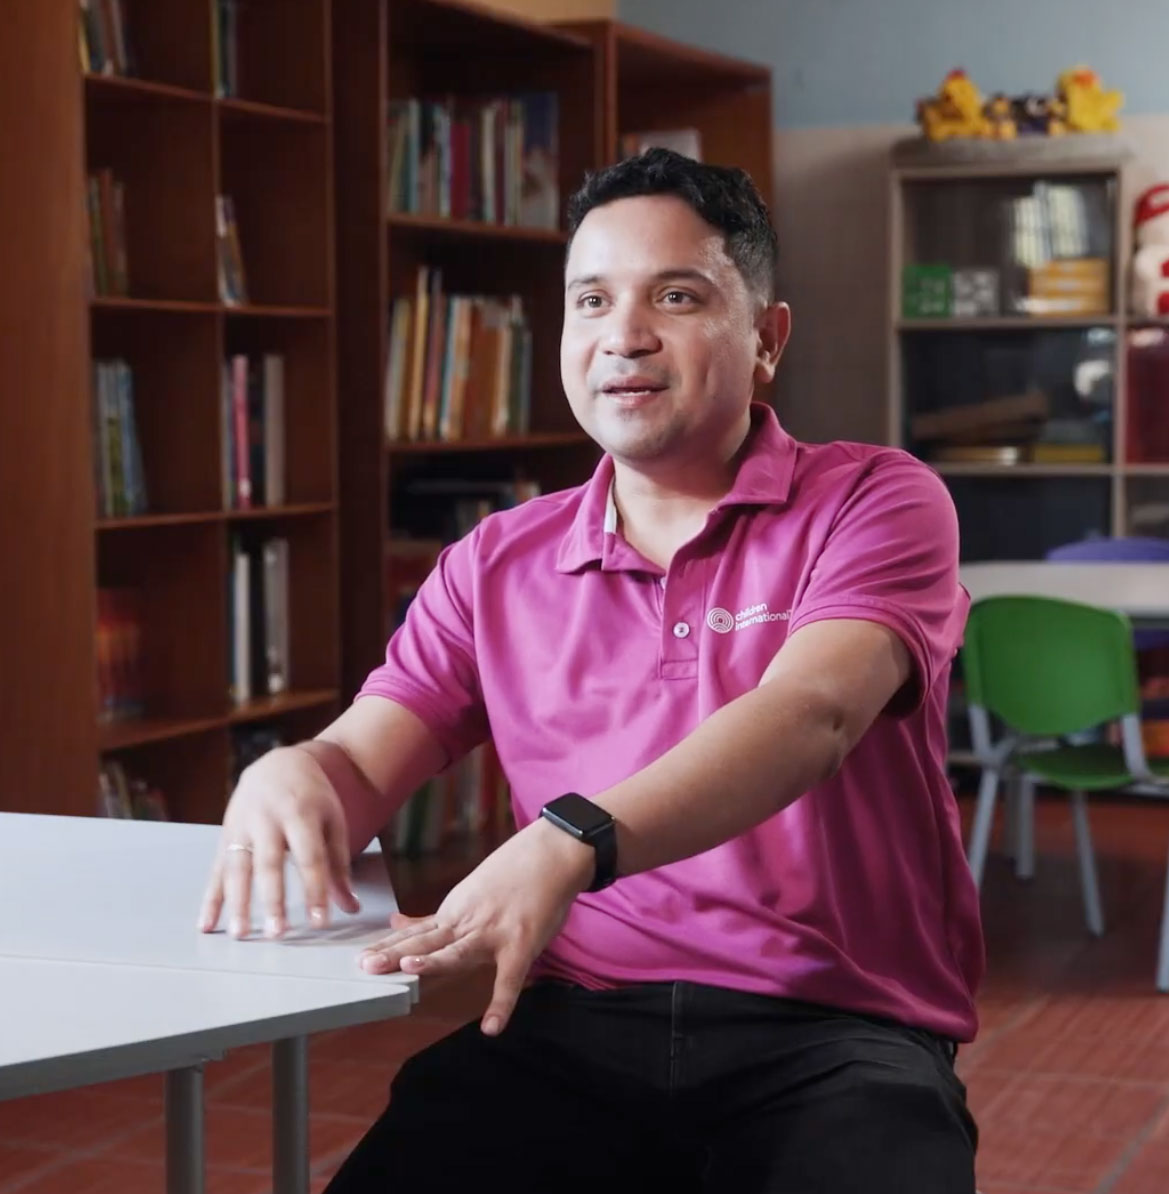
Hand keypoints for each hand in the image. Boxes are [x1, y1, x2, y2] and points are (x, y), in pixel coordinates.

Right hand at [198, 745, 360, 938]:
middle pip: (269, 863)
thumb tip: (351, 908)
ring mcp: (241, 826)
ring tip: (240, 934)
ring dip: (237, 903)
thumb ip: (339, 865)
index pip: (309, 857)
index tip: (320, 922)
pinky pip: (215, 870)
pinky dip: (210, 898)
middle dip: (272, 900)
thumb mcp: (332, 821)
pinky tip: (207, 924)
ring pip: (237, 867)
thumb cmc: (312, 798)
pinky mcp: (224, 836)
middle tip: (277, 933)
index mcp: (301, 813)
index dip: (315, 890)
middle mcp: (267, 819)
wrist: (279, 764)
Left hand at [358, 817, 594, 1034]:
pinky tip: (492, 1027)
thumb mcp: (469, 893)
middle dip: (397, 954)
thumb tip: (397, 923)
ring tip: (409, 971)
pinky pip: (509, 979)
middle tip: (366, 966)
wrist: (553, 853)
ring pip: (459, 950)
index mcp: (455, 912)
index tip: (361, 959)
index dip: (389, 947)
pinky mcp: (521, 944)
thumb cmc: (513, 873)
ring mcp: (494, 933)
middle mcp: (468, 922)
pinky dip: (501, 1003)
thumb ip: (435, 917)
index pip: (416, 934)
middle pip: (428, 942)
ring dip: (434, 960)